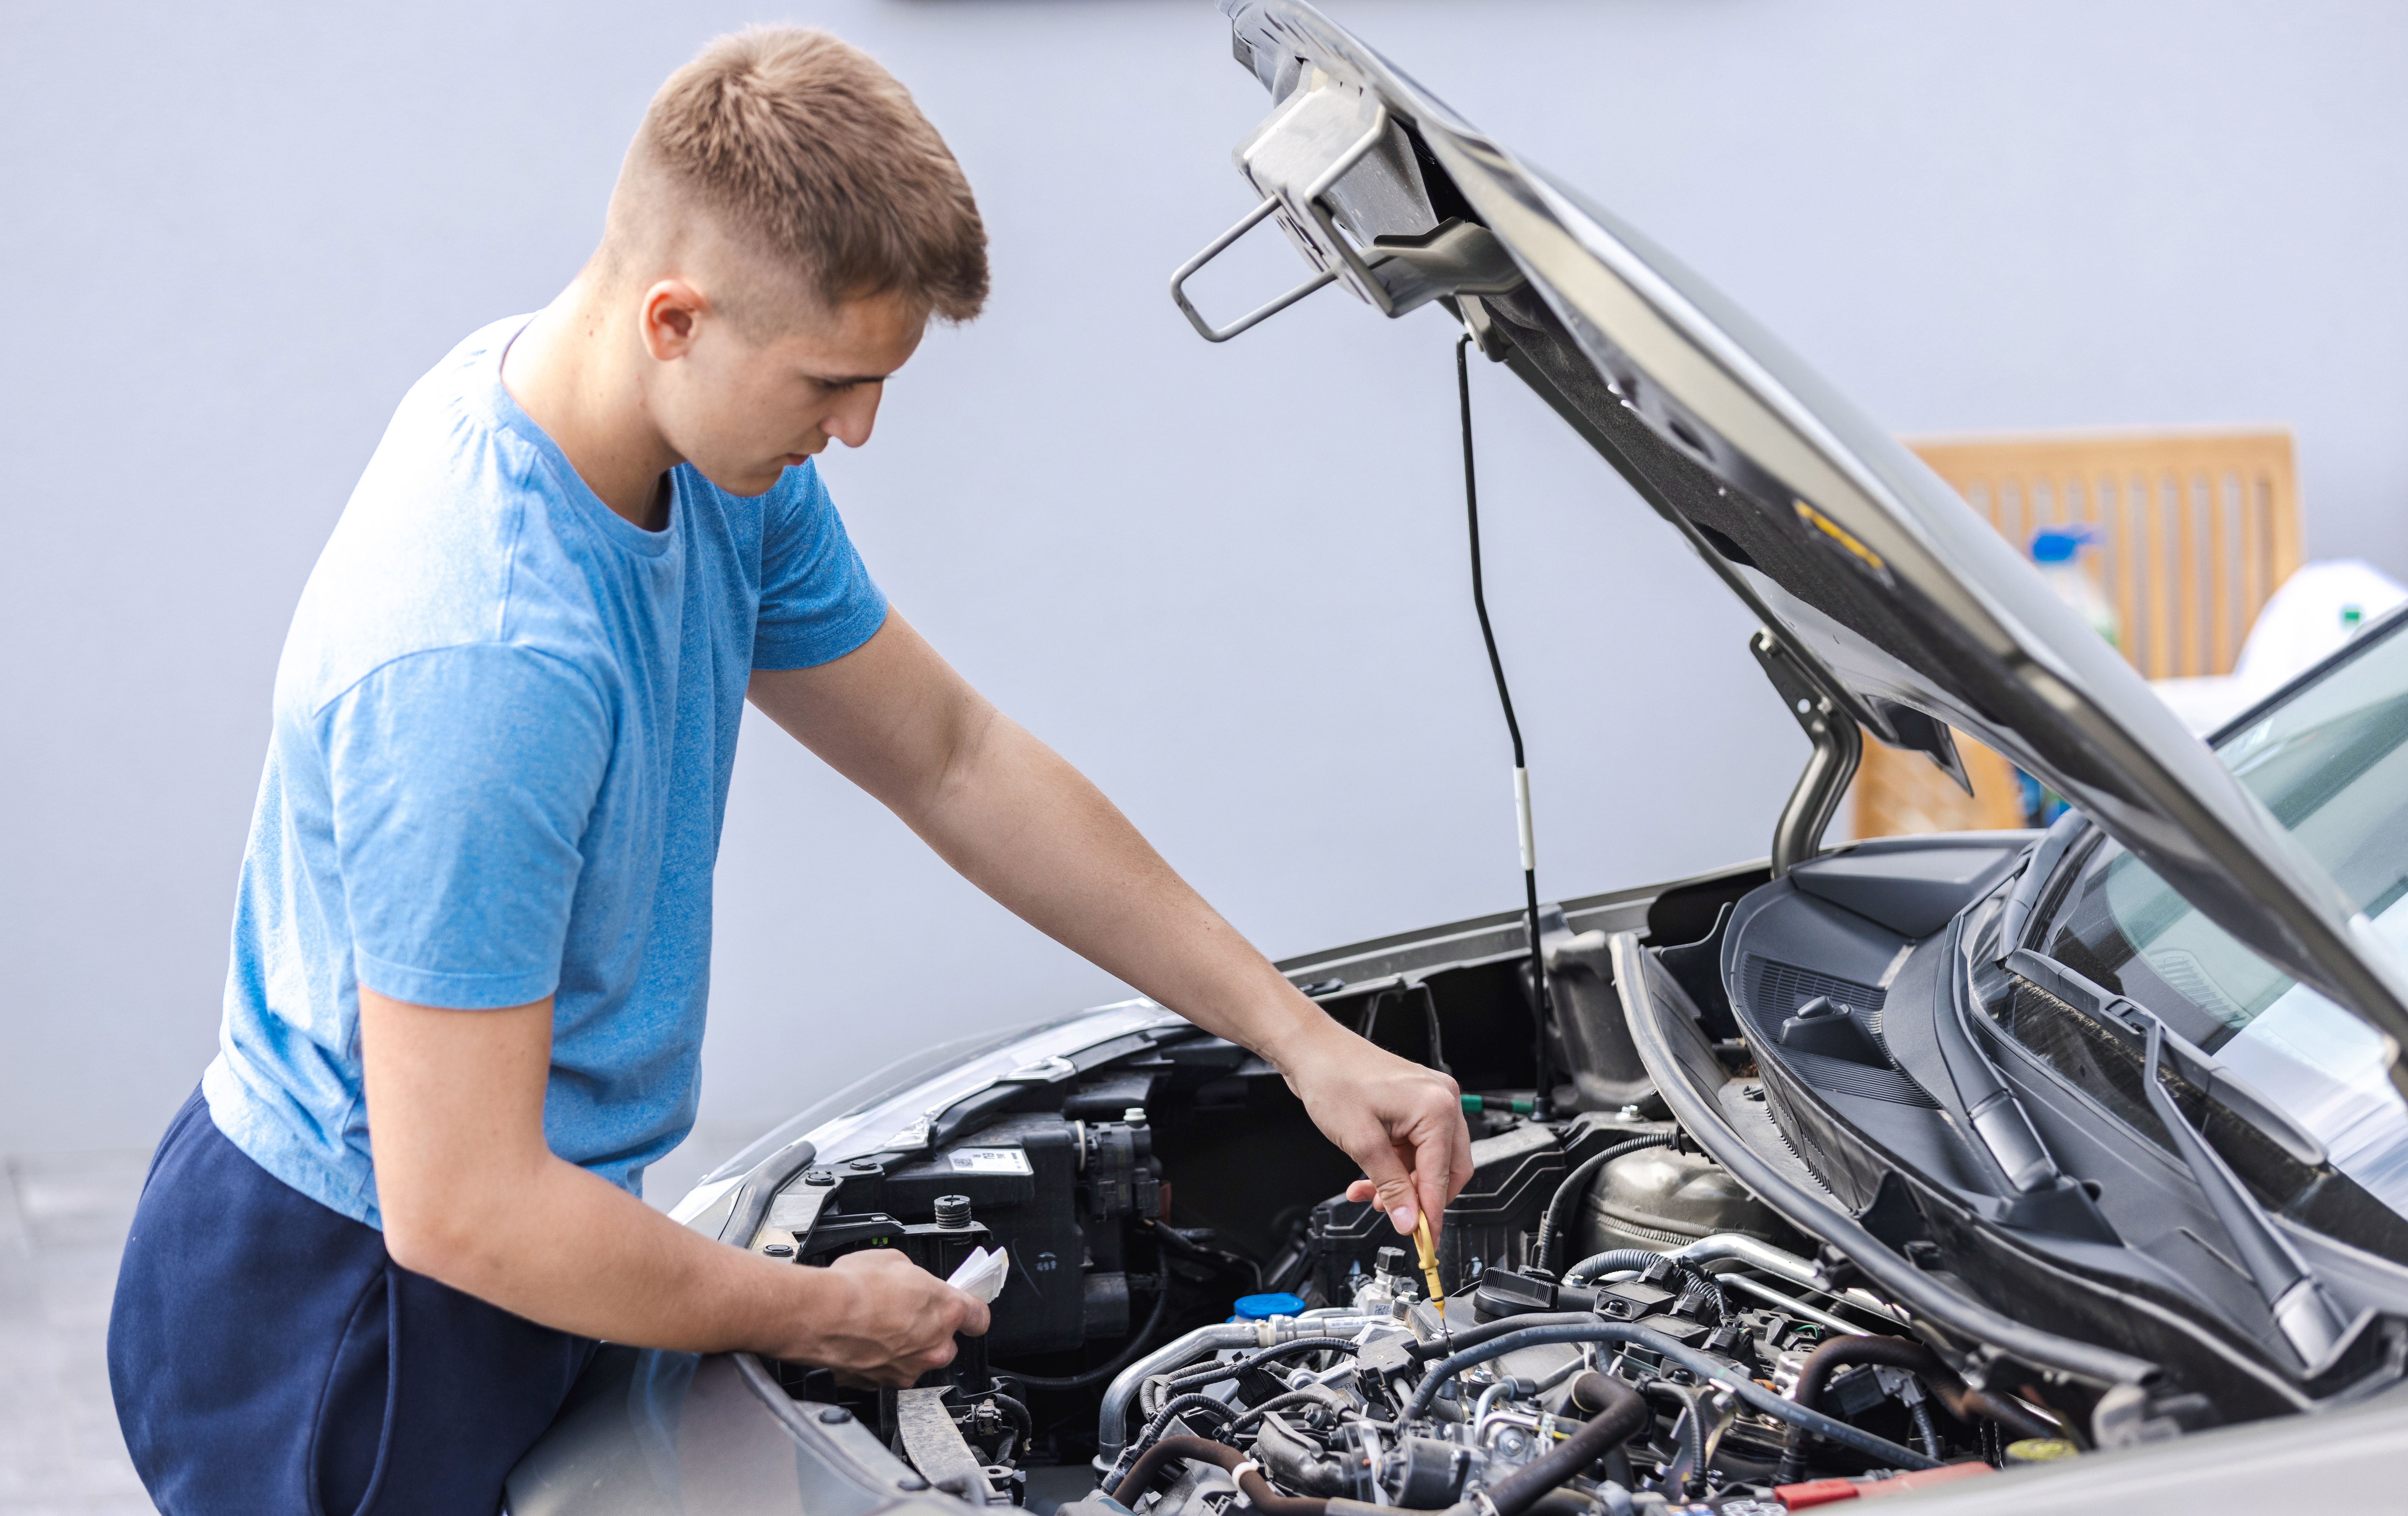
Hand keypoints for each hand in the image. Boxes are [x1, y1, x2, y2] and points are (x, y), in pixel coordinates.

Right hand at [783, 1248, 989, 1385]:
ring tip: (878, 1327)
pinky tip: (865, 1342)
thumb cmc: (854, 1286)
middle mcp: (935, 1345)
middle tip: (906, 1314)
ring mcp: (910, 1368)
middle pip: (946, 1342)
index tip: (965, 1313)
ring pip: (918, 1359)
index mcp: (947, 1309)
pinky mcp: (884, 1383)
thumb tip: (912, 1284)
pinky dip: (881, 1361)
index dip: (970, 1314)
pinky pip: (890, 1371)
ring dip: (906, 1348)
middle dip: (930, 1330)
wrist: (819, 1315)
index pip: (979, 1317)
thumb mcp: (895, 1261)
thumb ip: (915, 1278)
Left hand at [1271, 1018, 1473, 1238]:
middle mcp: (1442, 1101)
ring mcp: (1429, 1101)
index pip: (1443, 1176)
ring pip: (1429, 1162)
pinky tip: (1369, 1177)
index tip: (1425, 1243)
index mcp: (1437, 1108)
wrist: (1311, 1049)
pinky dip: (1395, 1166)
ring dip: (1402, 1184)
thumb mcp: (1362, 1143)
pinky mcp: (1414, 1104)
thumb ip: (1390, 1186)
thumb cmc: (1333, 1078)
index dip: (1431, 1214)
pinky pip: (1416, 1147)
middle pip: (1447, 1170)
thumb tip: (1409, 1220)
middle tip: (1395, 1218)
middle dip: (1418, 1198)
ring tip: (1368, 1194)